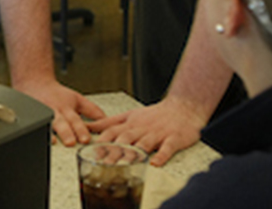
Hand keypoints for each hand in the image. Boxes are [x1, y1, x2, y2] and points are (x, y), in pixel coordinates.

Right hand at [15, 77, 104, 145]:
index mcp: (66, 108)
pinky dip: (37, 130)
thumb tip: (106, 121)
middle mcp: (55, 111)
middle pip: (61, 123)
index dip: (80, 129)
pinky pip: (34, 124)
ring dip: (51, 133)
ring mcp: (42, 114)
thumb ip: (92, 110)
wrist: (35, 82)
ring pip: (47, 123)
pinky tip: (38, 137)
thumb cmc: (56, 94)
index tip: (86, 139)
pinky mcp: (33, 116)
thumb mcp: (76, 98)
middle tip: (72, 142)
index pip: (75, 120)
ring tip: (54, 142)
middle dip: (67, 132)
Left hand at [89, 96, 206, 166]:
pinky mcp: (174, 138)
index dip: (101, 141)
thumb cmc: (155, 115)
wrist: (183, 107)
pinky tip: (155, 163)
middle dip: (113, 151)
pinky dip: (162, 155)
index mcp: (131, 124)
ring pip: (144, 144)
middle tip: (103, 163)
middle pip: (125, 139)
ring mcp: (158, 133)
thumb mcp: (129, 115)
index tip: (91, 151)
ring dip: (134, 154)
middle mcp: (142, 128)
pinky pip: (167, 147)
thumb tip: (88, 126)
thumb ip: (109, 123)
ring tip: (125, 165)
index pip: (112, 131)